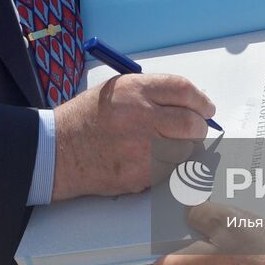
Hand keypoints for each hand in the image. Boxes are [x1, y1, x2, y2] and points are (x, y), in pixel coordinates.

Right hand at [51, 73, 214, 200]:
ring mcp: (140, 148)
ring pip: (185, 150)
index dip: (201, 100)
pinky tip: (150, 159)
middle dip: (199, 127)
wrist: (59, 150)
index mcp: (134, 90)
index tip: (206, 108)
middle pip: (191, 123)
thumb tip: (188, 104)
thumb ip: (152, 93)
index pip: (183, 90)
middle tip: (196, 129)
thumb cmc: (88, 118)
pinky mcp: (138, 174)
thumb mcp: (116, 90)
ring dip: (184, 149)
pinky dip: (167, 167)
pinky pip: (169, 171)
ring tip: (166, 145)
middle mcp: (139, 117)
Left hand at [150, 202, 264, 264]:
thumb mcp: (224, 218)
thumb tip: (189, 213)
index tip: (177, 234)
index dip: (163, 252)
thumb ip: (200, 213)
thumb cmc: (253, 252)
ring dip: (219, 254)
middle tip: (212, 224)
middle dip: (195, 246)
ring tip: (237, 232)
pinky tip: (254, 248)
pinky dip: (237, 264)